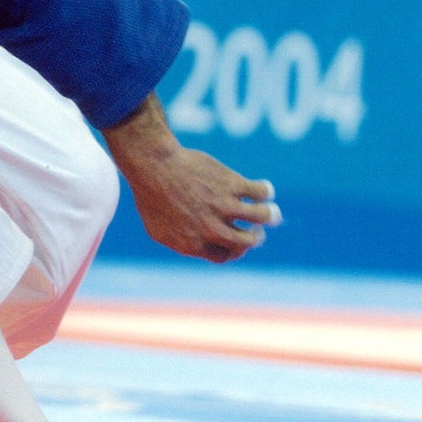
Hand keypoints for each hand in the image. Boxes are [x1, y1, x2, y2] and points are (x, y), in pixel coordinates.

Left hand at [103, 95, 280, 262]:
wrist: (153, 166)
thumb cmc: (150, 195)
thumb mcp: (157, 228)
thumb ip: (178, 241)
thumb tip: (192, 247)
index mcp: (196, 244)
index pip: (225, 256)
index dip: (235, 250)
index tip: (238, 239)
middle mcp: (214, 230)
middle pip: (247, 242)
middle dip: (256, 237)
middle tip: (258, 230)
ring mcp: (225, 207)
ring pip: (263, 217)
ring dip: (271, 216)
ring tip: (271, 212)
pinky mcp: (232, 184)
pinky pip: (260, 191)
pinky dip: (266, 191)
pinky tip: (265, 189)